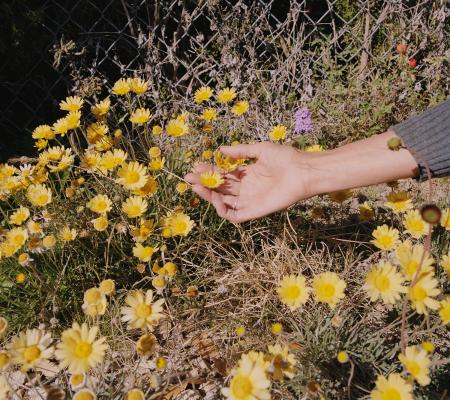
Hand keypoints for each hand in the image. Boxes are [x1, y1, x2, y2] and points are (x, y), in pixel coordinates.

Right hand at [184, 142, 315, 222]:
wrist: (303, 171)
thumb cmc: (285, 158)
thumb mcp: (260, 150)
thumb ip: (240, 151)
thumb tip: (221, 149)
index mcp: (247, 175)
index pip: (223, 175)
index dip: (209, 171)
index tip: (196, 165)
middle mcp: (246, 189)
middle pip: (220, 189)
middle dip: (204, 183)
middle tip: (189, 177)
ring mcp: (250, 201)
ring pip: (224, 203)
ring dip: (209, 196)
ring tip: (197, 186)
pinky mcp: (255, 212)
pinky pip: (235, 216)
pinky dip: (223, 210)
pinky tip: (215, 198)